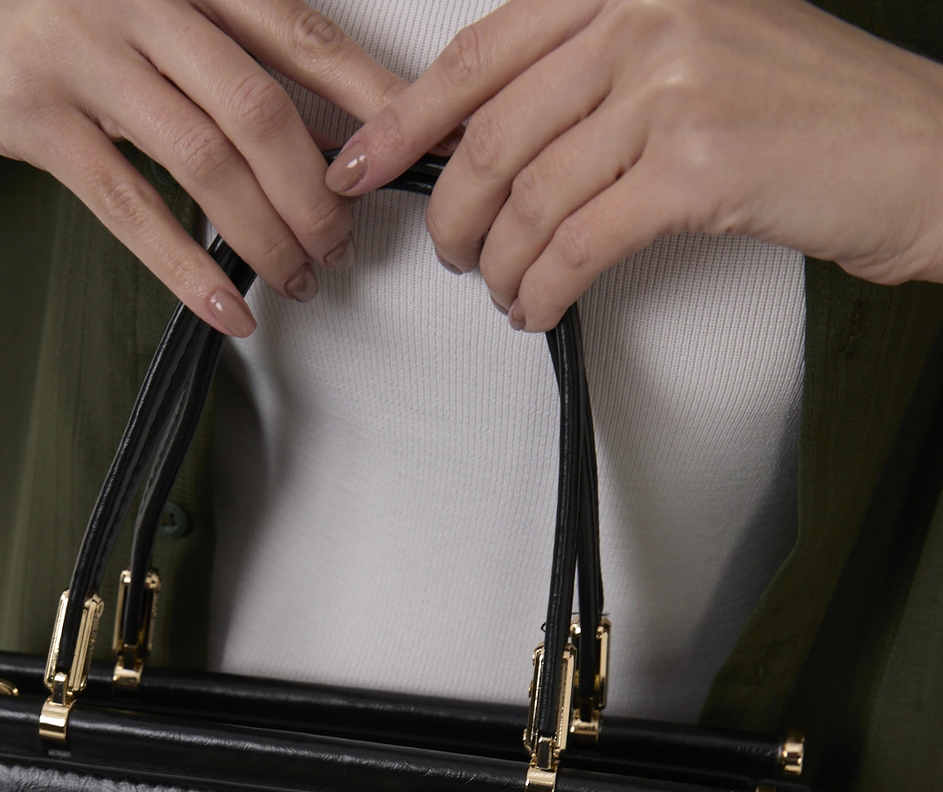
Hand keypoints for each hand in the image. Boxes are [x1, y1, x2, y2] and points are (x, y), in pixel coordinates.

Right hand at [0, 0, 402, 327]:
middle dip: (312, 190)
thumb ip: (221, 58)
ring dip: (263, 233)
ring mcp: (81, 53)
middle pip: (256, 105)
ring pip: (203, 159)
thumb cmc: (47, 27)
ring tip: (298, 277)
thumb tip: (325, 135)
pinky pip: (131, 207)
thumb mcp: (140, 15)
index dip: (359, 95)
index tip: (407, 149)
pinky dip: (189, 267)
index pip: (293, 30)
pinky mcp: (35, 118)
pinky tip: (229, 308)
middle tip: (340, 242)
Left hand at [324, 0, 942, 328]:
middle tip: (450, 250)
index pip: (484, 52)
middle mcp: (648, 16)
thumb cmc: (812, 109)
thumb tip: (495, 130)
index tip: (362, 160)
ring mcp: (672, 88)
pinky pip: (575, 245)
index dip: (407, 118)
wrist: (915, 149)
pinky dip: (542, 288)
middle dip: (453, 213)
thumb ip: (597, 67)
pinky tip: (540, 304)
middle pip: (493, 134)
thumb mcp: (699, 46)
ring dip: (499, 264)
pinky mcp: (695, 170)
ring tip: (504, 289)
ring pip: (528, 198)